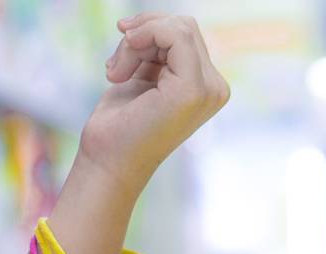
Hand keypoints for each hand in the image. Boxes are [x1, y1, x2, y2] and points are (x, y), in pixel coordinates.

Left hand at [77, 13, 229, 198]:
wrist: (109, 160)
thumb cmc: (121, 123)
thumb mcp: (143, 74)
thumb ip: (158, 50)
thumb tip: (150, 21)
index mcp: (207, 85)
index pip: (185, 33)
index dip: (148, 34)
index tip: (120, 56)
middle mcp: (215, 88)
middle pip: (183, 26)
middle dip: (142, 35)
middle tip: (116, 67)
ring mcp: (208, 90)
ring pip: (177, 27)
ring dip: (135, 43)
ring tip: (116, 72)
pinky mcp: (193, 89)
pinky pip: (174, 34)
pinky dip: (141, 40)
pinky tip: (119, 71)